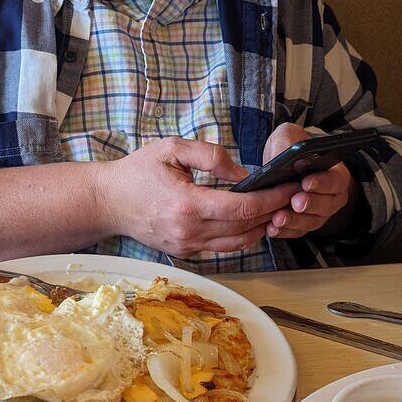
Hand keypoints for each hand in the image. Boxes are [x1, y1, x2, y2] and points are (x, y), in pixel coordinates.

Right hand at [101, 137, 300, 256]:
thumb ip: (211, 156)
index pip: (243, 208)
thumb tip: (243, 174)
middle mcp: (189, 231)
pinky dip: (243, 235)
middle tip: (293, 194)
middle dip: (274, 211)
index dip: (272, 198)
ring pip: (239, 242)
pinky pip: (223, 248)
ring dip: (263, 227)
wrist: (108, 201)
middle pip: (246, 227)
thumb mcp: (172, 148)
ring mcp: (187, 246)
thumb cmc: (138, 171)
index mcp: (187, 204)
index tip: (289, 186)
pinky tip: (253, 219)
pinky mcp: (186, 252)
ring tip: (279, 208)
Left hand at [262, 123, 353, 238]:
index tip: (306, 182)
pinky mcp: (303, 225)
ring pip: (311, 222)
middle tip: (295, 202)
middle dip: (310, 204)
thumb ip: (288, 139)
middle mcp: (331, 196)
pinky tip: (272, 229)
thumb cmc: (289, 150)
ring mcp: (318, 213)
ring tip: (278, 218)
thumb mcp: (288, 136)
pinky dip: (285, 232)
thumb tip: (285, 152)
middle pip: (326, 205)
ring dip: (295, 221)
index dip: (322, 182)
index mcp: (334, 173)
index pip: (334, 180)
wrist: (281, 169)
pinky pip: (297, 232)